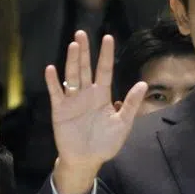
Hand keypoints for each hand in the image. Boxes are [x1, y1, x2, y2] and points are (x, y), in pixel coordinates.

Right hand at [46, 31, 146, 193]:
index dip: (106, 55)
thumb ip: (131, 104)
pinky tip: (51, 70)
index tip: (108, 37)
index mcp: (102, 95)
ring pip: (71, 76)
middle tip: (82, 33)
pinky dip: (53, 82)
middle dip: (84, 51)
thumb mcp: (123, 124)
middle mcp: (86, 94)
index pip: (104, 70)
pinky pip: (56, 93)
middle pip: (85, 68)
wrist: (86, 160)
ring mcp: (72, 100)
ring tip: (73, 45)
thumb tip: (143, 84)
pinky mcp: (60, 110)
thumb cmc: (105, 143)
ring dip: (71, 61)